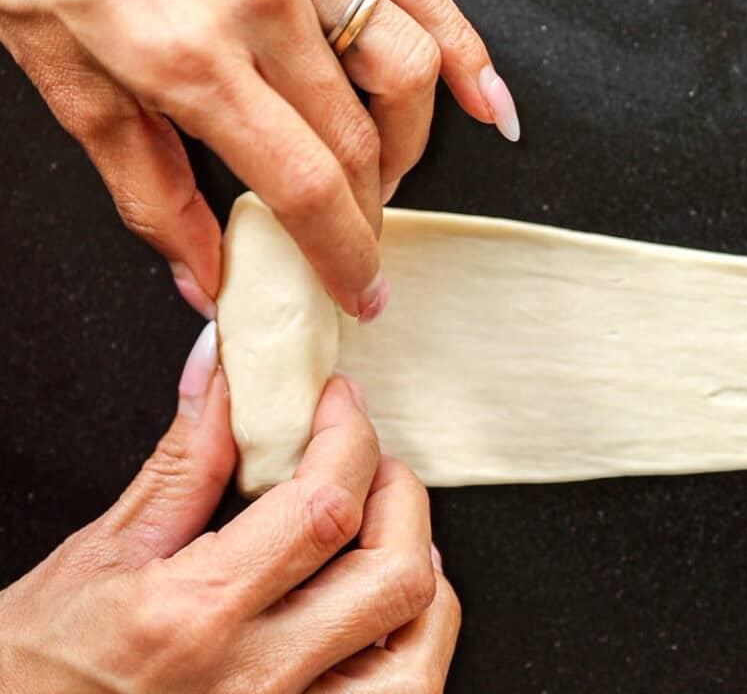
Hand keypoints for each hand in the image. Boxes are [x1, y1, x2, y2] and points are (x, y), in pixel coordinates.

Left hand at [0, 0, 518, 319]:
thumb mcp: (73, 90)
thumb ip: (149, 194)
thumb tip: (205, 275)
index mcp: (191, 56)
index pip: (306, 183)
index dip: (344, 254)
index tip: (359, 291)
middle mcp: (259, 1)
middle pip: (362, 139)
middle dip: (371, 214)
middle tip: (356, 242)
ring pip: (408, 68)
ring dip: (412, 143)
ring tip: (389, 174)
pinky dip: (465, 49)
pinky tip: (482, 98)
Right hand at [0, 323, 459, 692]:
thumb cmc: (36, 669)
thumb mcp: (102, 553)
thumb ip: (186, 460)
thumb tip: (226, 374)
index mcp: (195, 614)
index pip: (324, 506)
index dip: (351, 437)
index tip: (342, 405)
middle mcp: (253, 679)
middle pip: (394, 574)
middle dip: (399, 493)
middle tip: (368, 462)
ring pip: (417, 647)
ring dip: (417, 569)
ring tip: (382, 532)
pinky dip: (412, 636)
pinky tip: (376, 604)